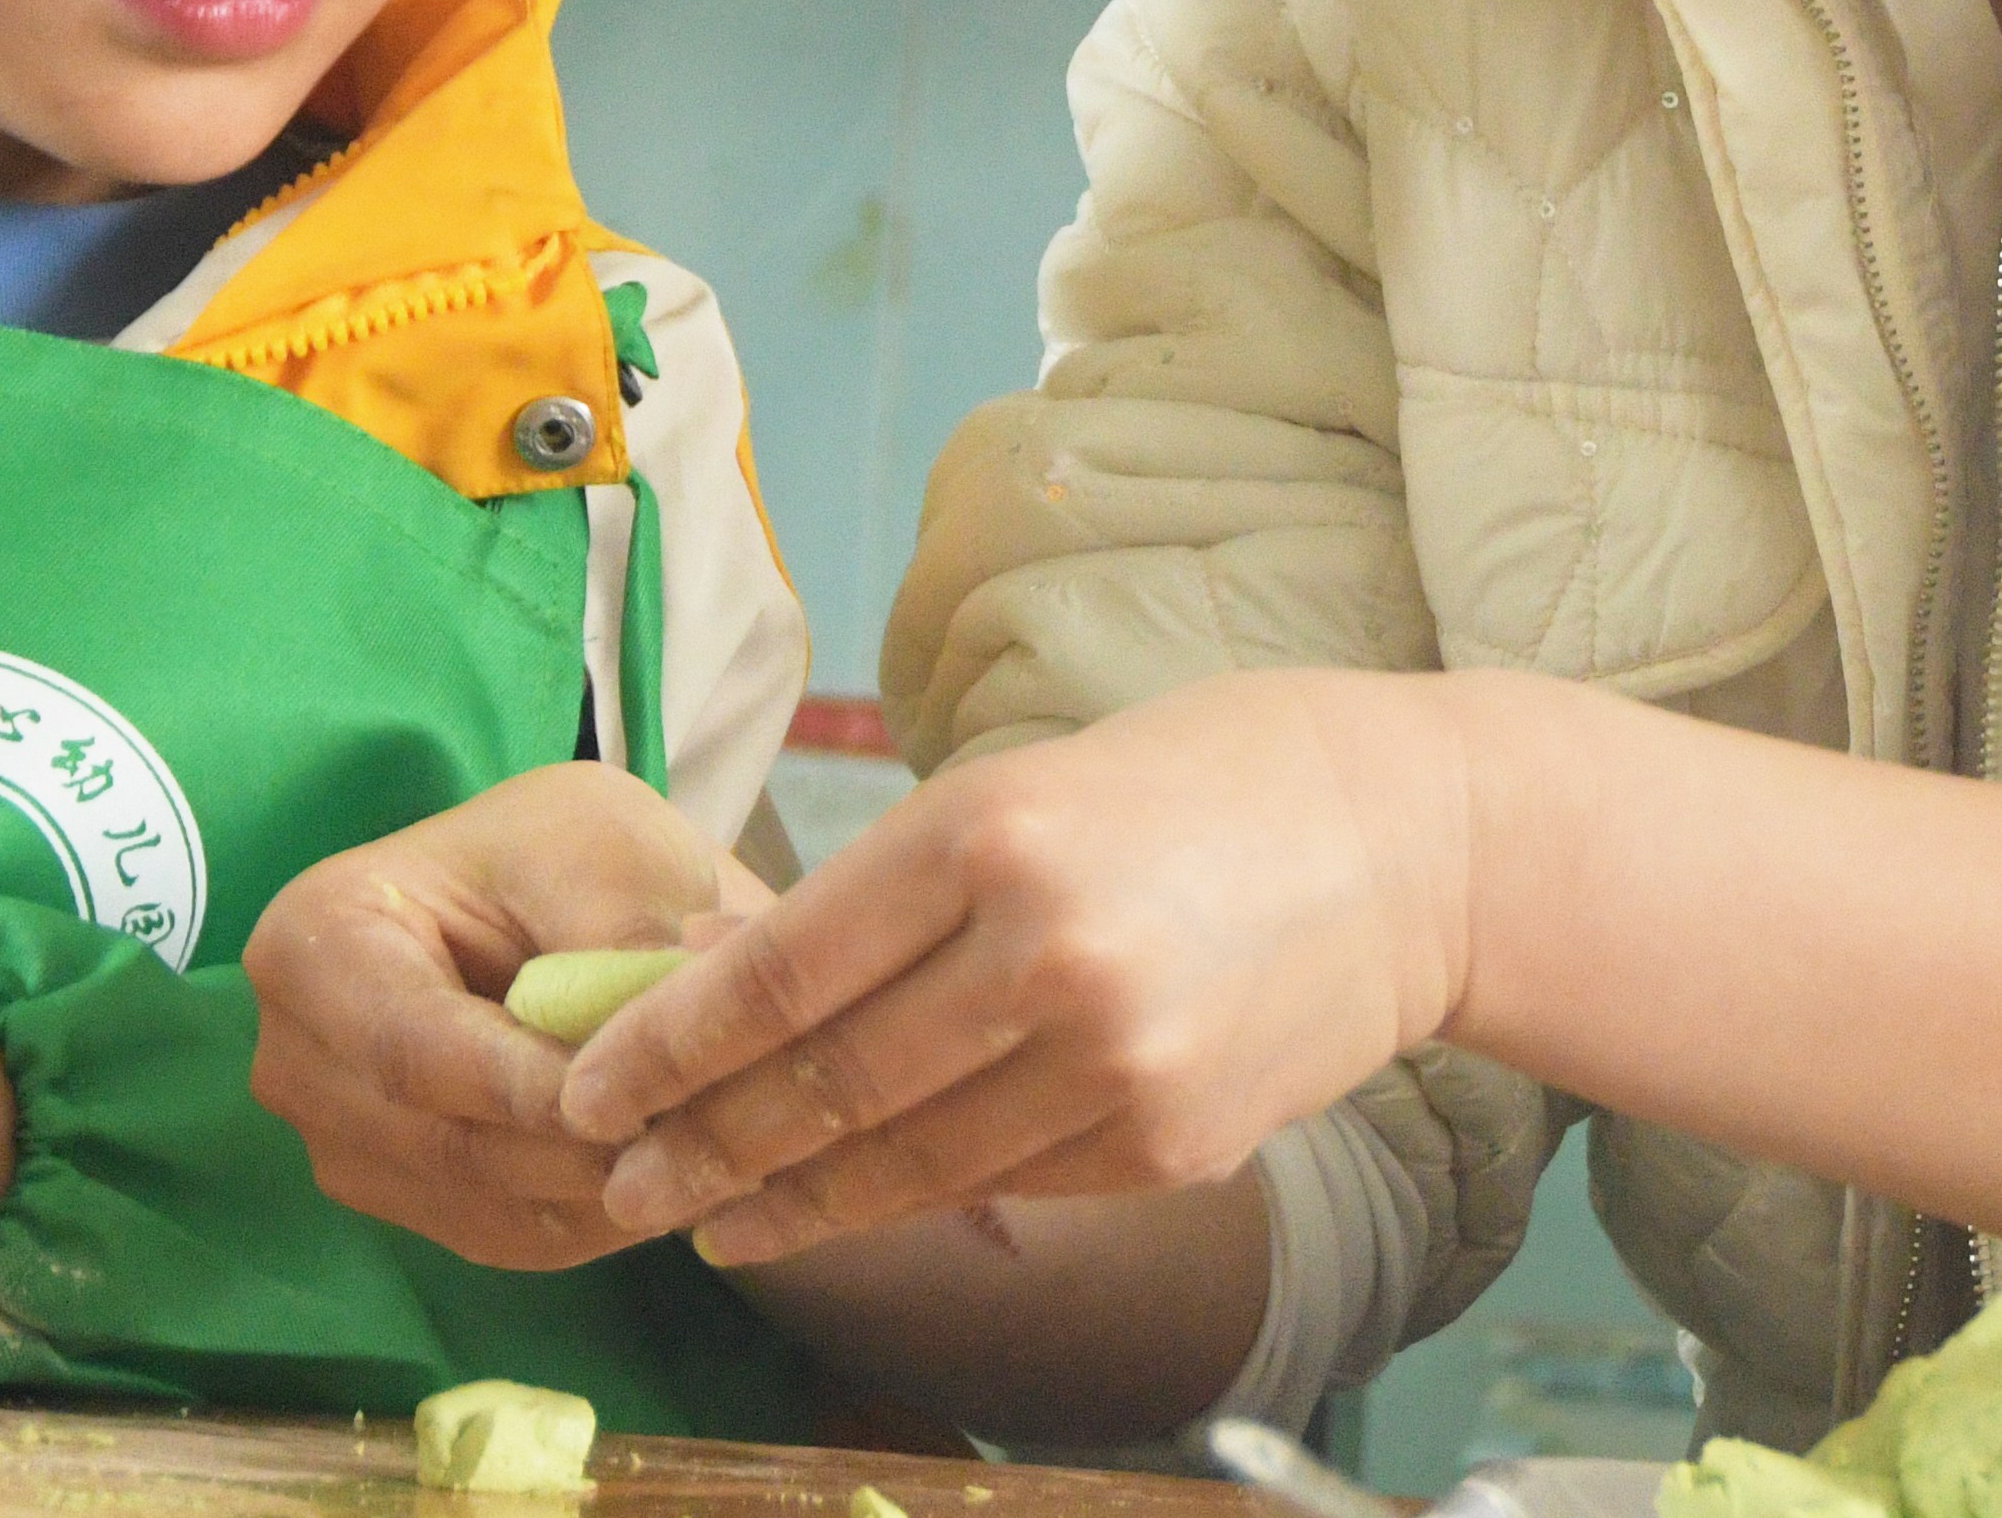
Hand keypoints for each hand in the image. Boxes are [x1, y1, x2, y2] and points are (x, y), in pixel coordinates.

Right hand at [243, 762, 767, 1270]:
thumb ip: (621, 935)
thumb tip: (676, 1020)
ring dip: (599, 1197)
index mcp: (315, 941)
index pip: (413, 1045)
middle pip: (442, 1141)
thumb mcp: (603, 850)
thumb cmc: (563, 850)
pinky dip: (592, 1221)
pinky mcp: (405, 1197)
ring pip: (481, 1203)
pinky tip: (675, 1184)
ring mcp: (344, 1141)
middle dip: (578, 1151)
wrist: (556, 892)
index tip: (640, 1107)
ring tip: (713, 1165)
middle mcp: (301, 1057)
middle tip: (708, 1147)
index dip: (524, 1087)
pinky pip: (501, 1237)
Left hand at [557, 673, 1478, 1266]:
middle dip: (699, 1146)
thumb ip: (890, 889)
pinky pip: (1004, 1182)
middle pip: (822, 1083)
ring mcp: (1112, 1062)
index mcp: (991, 833)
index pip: (780, 969)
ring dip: (788, 1200)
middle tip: (615, 1181)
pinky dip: (915, 1196)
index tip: (585, 1088)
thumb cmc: (1201, 781)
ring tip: (709, 1219)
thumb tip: (724, 978)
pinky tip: (850, 1204)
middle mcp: (1043, 954)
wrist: (1416, 845)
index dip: (666, 1046)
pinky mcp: (1167, 1141)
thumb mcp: (1027, 783)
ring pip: (903, 1161)